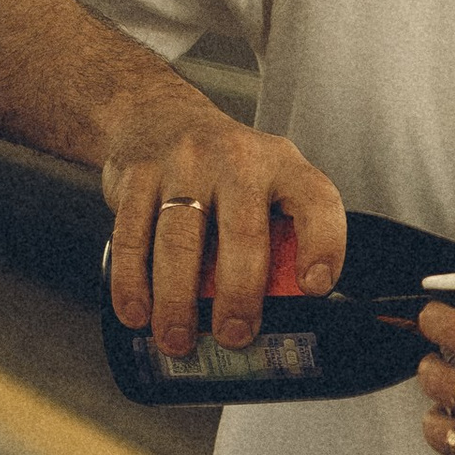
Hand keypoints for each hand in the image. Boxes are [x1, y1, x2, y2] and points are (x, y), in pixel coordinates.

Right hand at [100, 90, 346, 356]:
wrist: (158, 114)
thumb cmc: (226, 169)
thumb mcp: (268, 184)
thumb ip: (282, 234)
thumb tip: (287, 311)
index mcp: (284, 166)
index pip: (316, 202)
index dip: (322, 246)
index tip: (315, 287)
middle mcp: (237, 159)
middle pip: (242, 233)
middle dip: (238, 295)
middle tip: (233, 336)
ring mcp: (183, 163)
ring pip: (179, 241)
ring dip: (177, 301)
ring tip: (178, 340)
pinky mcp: (137, 174)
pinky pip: (132, 235)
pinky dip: (132, 282)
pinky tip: (137, 312)